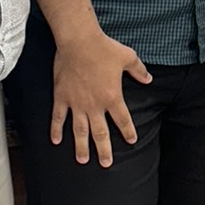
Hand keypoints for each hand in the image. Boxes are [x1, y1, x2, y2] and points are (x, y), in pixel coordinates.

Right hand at [51, 26, 153, 166]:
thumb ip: (139, 71)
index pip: (123, 120)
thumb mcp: (128, 57)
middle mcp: (95, 105)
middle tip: (106, 164)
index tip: (131, 141)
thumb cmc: (104, 48)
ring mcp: (76, 103)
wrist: (79, 41)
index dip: (128, 132)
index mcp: (112, 97)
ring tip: (82, 161)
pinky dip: (56, 130)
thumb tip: (148, 79)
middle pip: (100, 133)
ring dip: (81, 147)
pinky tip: (55, 141)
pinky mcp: (61, 97)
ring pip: (79, 131)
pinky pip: (58, 118)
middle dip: (104, 150)